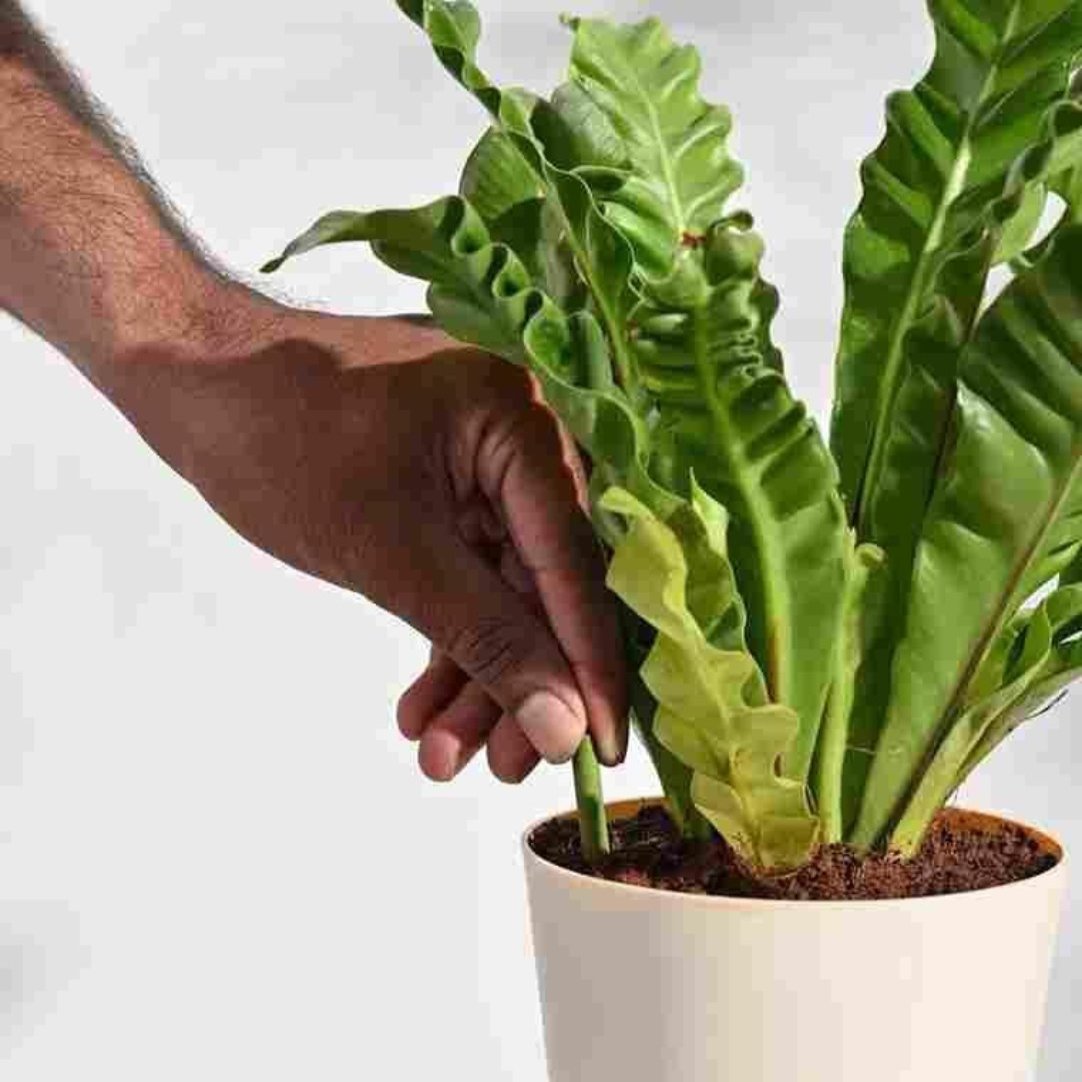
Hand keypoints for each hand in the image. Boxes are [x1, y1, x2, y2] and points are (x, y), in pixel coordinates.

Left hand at [96, 293, 627, 782]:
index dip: (590, 665)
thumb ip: (485, 637)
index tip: (603, 751)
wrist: (195, 382)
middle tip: (501, 767)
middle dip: (518, 683)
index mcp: (521, 423)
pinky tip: (421, 707)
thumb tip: (561, 729)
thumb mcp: (387, 552)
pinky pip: (465, 576)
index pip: (576, 563)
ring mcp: (484, 466)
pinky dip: (444, 640)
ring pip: (503, 594)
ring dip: (476, 677)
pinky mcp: (448, 489)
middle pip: (544, 587)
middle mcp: (521, 438)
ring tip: (440, 755)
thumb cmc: (279, 444)